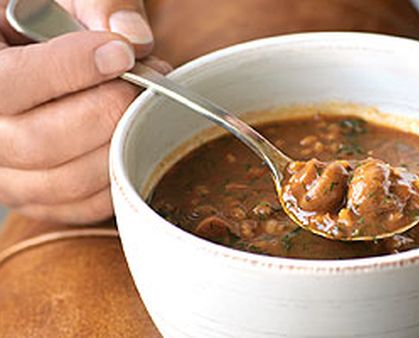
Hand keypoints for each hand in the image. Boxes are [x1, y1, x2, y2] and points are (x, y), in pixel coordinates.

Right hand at [0, 0, 169, 223]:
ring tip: (142, 105)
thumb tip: (135, 40)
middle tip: (145, 80)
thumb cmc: (48, 24)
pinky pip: (82, 206)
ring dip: (121, 142)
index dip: (68, 70)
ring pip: (65, 181)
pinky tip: (132, 137)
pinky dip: (119, 174)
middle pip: (39, 143)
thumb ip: (99, 6)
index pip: (6, 83)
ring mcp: (4, 172)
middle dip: (108, 111)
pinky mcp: (35, 197)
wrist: (38, 59)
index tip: (121, 53)